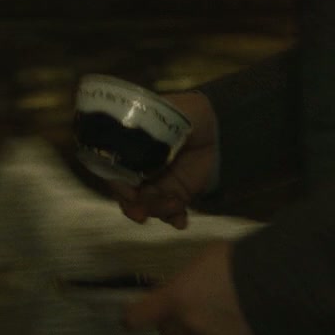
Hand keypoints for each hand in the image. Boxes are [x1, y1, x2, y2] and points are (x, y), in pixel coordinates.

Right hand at [110, 90, 217, 229]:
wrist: (219, 122)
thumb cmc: (186, 113)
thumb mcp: (163, 115)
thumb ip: (144, 131)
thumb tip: (129, 150)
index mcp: (129, 149)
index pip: (115, 172)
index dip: (119, 187)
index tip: (130, 194)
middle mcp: (139, 169)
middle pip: (129, 195)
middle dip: (135, 207)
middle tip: (142, 214)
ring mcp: (157, 184)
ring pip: (148, 205)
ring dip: (157, 211)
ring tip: (175, 206)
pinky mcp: (177, 194)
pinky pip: (170, 211)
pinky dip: (173, 218)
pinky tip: (180, 222)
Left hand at [123, 240, 260, 334]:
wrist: (280, 286)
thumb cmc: (243, 262)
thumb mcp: (208, 257)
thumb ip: (188, 276)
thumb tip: (181, 285)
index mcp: (175, 298)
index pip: (136, 316)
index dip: (135, 314)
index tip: (141, 311)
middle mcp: (184, 326)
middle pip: (166, 331)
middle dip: (175, 321)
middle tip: (197, 308)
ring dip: (198, 334)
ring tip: (224, 318)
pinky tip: (234, 331)